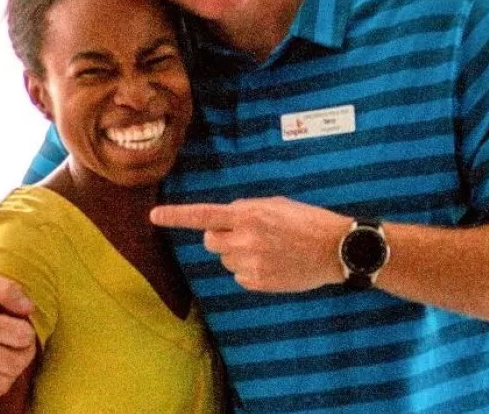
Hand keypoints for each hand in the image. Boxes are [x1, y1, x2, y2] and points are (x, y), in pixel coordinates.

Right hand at [0, 272, 36, 403]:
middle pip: (17, 361)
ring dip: (12, 368)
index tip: (16, 323)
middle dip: (25, 350)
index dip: (26, 329)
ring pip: (5, 381)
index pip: (24, 337)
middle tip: (17, 341)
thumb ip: (8, 290)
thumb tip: (29, 310)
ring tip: (5, 352)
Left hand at [150, 197, 352, 291]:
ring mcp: (250, 264)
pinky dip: (250, 270)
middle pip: (210, 241)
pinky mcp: (257, 283)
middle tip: (246, 235)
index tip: (154, 216)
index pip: (202, 215)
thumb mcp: (274, 204)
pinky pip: (239, 276)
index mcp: (247, 215)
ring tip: (267, 249)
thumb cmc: (306, 221)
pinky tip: (272, 263)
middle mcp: (244, 239)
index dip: (176, 216)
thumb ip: (244, 211)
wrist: (334, 249)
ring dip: (237, 254)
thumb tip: (224, 220)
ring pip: (225, 260)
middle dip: (221, 237)